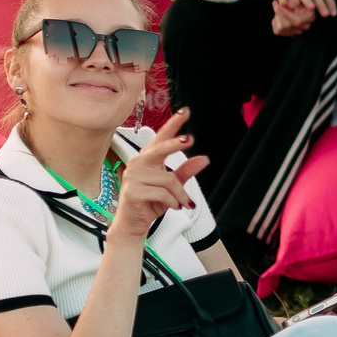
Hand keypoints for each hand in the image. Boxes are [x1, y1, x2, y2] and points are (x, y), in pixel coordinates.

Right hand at [106, 112, 208, 248]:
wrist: (133, 224)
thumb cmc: (150, 203)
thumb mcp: (173, 187)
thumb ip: (186, 172)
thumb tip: (203, 158)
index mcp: (148, 159)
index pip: (161, 138)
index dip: (173, 124)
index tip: (185, 112)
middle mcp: (138, 164)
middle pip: (160, 149)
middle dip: (175, 143)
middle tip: (189, 139)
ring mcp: (133, 177)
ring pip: (168, 179)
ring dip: (180, 194)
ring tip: (181, 203)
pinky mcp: (132, 191)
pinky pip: (162, 193)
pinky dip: (173, 202)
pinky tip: (172, 206)